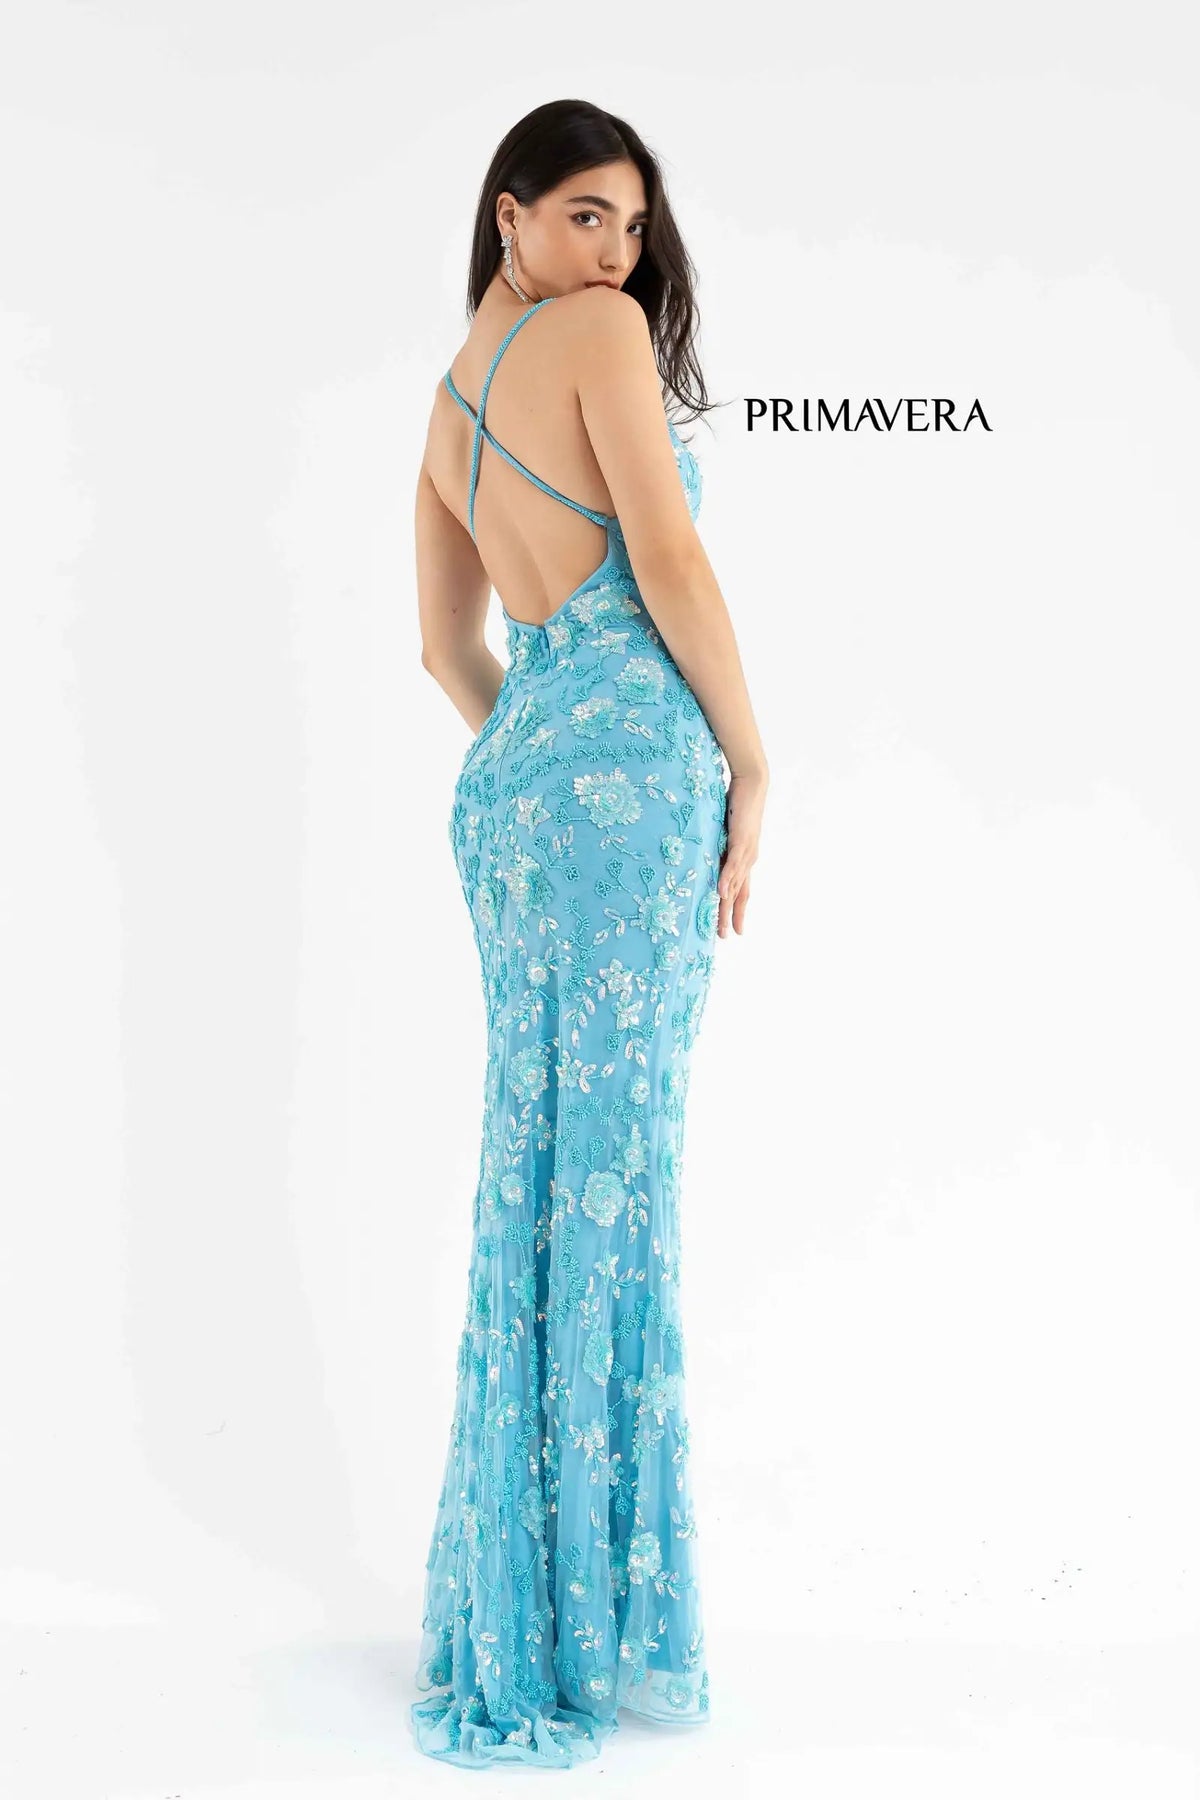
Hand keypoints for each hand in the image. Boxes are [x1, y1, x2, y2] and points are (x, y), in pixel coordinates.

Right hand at [716, 769, 766, 937]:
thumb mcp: (724, 830)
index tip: (732, 930)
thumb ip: (717, 845)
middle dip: (731, 917)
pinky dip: (728, 880)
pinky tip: (722, 894)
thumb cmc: (738, 803)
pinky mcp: (742, 840)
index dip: (736, 910)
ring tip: (720, 925)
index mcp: (744, 858)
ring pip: (736, 885)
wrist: (751, 783)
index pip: (741, 890)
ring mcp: (746, 852)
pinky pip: (733, 864)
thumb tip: (703, 855)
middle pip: (739, 894)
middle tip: (724, 938)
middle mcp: (748, 859)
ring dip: (727, 907)